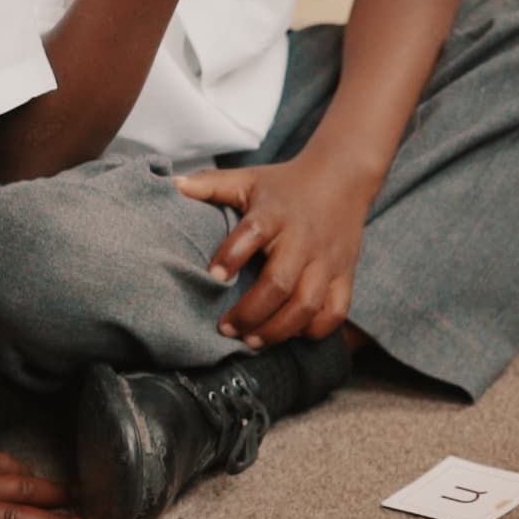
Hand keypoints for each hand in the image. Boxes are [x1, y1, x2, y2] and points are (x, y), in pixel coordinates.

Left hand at [175, 154, 368, 348]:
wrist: (342, 178)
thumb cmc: (286, 186)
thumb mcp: (249, 179)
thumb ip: (211, 185)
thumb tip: (173, 186)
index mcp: (276, 213)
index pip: (254, 232)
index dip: (232, 256)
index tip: (213, 277)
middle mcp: (304, 239)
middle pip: (280, 283)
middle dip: (251, 312)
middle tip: (226, 328)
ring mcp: (327, 261)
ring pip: (308, 305)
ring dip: (279, 329)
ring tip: (253, 341)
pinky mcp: (345, 275)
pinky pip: (336, 311)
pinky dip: (316, 330)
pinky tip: (293, 334)